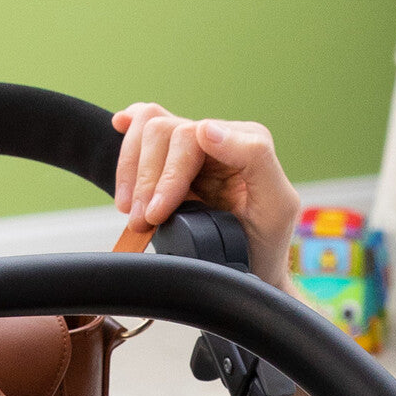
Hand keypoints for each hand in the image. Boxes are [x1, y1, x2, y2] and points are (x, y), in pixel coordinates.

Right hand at [111, 104, 300, 287]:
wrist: (252, 270)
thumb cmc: (266, 243)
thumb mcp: (277, 205)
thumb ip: (255, 158)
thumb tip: (207, 128)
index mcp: (246, 141)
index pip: (193, 136)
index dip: (170, 174)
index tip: (159, 212)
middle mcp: (219, 136)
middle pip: (164, 132)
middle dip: (148, 180)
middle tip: (143, 221)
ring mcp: (195, 146)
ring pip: (148, 129)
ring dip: (132, 171)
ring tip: (133, 212)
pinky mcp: (175, 157)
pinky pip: (145, 125)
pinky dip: (130, 131)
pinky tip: (119, 130)